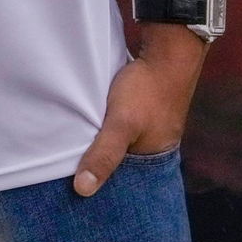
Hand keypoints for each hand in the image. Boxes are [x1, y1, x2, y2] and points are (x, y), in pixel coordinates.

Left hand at [73, 26, 205, 195]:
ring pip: (123, 140)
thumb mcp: (121, 125)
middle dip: (102, 161)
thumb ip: (104, 154)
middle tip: (71, 163)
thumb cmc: (147, 90)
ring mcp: (154, 124)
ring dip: (104, 141)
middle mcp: (158, 143)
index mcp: (158, 155)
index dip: (105, 180)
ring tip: (79, 143)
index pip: (128, 178)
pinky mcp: (146, 107)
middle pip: (124, 159)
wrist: (170, 51)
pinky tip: (95, 121)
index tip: (77, 183)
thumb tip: (83, 190)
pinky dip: (109, 125)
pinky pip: (123, 124)